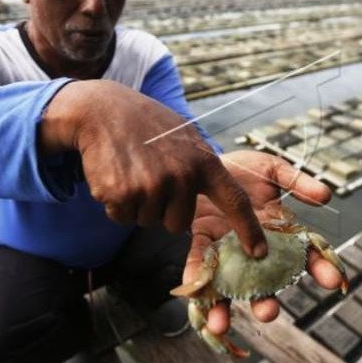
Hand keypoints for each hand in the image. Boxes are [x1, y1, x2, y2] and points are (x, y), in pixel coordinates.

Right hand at [39, 81, 266, 257]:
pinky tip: (115, 174)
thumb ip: (201, 165)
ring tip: (132, 170)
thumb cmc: (145, 124)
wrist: (102, 109)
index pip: (235, 201)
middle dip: (162, 210)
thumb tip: (222, 192)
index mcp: (204, 161)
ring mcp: (153, 185)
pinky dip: (115, 203)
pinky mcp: (124, 194)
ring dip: (136, 204)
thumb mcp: (184, 137)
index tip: (259, 253)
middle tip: (149, 177)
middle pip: (177, 224)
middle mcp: (183, 175)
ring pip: (147, 221)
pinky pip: (122, 217)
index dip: (249, 230)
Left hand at [184, 150, 345, 335]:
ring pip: (229, 283)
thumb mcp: (274, 170)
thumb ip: (297, 182)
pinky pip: (199, 261)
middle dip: (267, 301)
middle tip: (268, 313)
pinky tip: (193, 293)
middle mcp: (255, 248)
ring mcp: (228, 248)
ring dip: (225, 305)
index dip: (320, 267)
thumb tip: (326, 194)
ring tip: (220, 323)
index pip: (305, 255)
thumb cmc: (245, 169)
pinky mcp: (202, 240)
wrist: (206, 160)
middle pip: (265, 282)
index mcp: (280, 234)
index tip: (332, 281)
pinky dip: (196, 277)